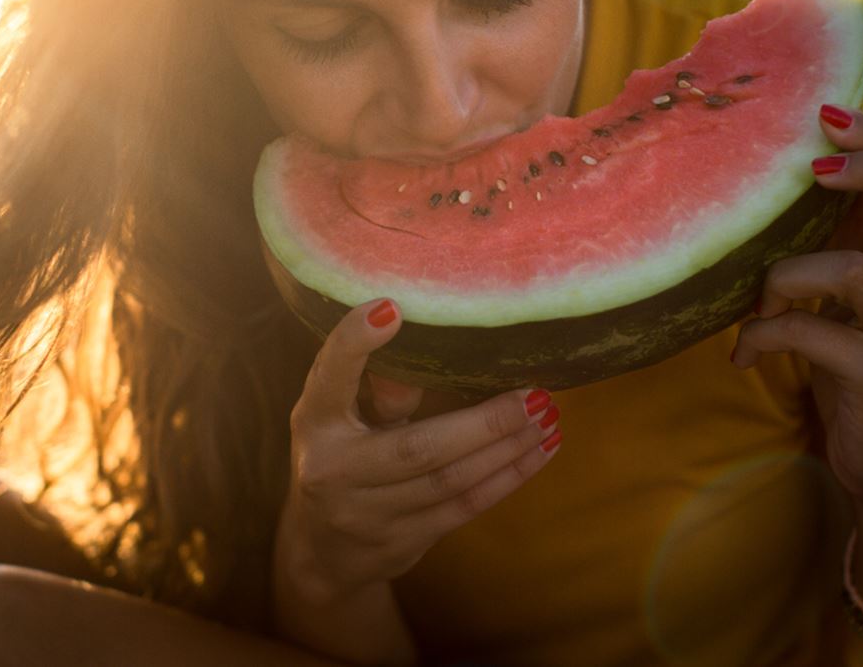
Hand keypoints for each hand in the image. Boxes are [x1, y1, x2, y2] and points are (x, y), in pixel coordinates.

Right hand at [275, 299, 562, 604]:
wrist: (323, 552)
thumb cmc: (339, 457)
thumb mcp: (340, 418)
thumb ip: (378, 387)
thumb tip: (420, 338)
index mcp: (314, 422)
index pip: (330, 377)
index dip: (354, 343)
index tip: (391, 310)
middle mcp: (332, 469)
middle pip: (417, 448)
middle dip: (485, 423)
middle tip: (536, 394)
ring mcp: (366, 514)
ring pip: (450, 481)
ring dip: (507, 448)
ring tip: (548, 418)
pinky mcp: (401, 543)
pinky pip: (464, 507)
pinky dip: (508, 478)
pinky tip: (540, 451)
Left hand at [732, 103, 862, 513]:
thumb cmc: (856, 368)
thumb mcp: (851, 301)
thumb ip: (846, 244)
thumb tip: (806, 174)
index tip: (826, 111)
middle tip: (813, 167)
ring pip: (854, 272)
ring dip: (786, 276)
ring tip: (756, 301)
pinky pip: (811, 335)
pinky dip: (762, 335)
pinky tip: (742, 354)